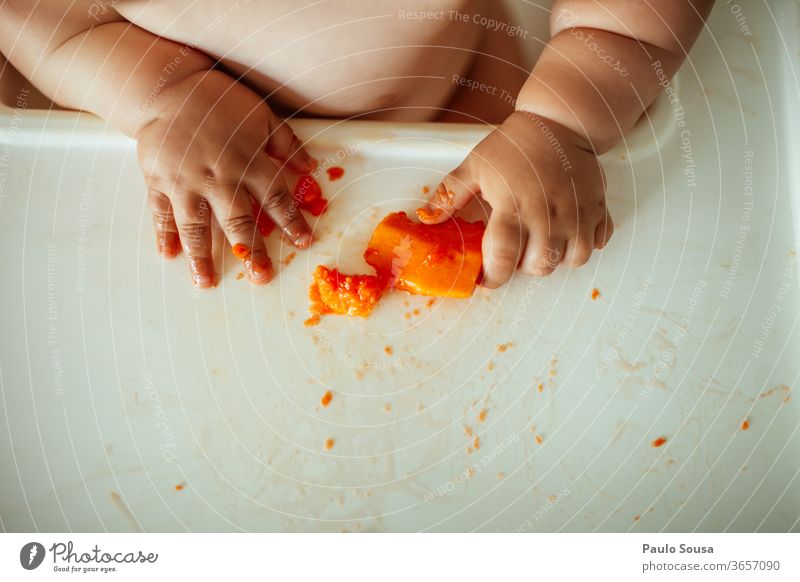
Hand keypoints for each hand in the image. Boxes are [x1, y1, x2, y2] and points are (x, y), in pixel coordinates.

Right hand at [137, 69, 316, 287]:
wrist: (169, 86)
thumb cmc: (220, 101)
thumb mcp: (261, 115)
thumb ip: (286, 144)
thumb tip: (310, 168)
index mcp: (248, 162)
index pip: (276, 200)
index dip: (291, 223)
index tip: (302, 243)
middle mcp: (218, 177)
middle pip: (238, 222)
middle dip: (251, 253)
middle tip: (260, 278)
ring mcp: (185, 181)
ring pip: (195, 226)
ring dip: (201, 256)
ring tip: (206, 282)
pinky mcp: (157, 180)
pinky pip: (160, 212)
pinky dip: (163, 234)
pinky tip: (168, 256)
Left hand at [418, 110, 612, 286]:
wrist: (560, 120)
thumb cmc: (515, 144)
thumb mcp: (475, 166)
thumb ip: (449, 195)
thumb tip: (426, 219)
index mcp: (513, 206)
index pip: (503, 259)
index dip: (493, 277)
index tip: (486, 277)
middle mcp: (548, 215)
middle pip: (539, 266)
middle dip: (523, 267)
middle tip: (515, 250)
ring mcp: (577, 212)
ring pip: (571, 260)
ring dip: (554, 258)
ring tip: (541, 241)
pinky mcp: (598, 207)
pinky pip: (597, 242)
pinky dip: (583, 244)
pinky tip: (567, 230)